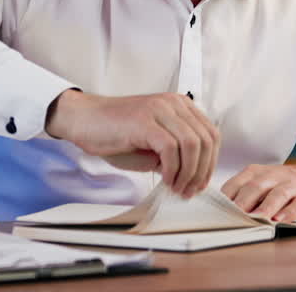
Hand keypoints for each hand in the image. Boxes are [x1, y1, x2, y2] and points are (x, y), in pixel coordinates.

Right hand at [45, 89, 218, 197]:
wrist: (84, 120)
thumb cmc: (115, 133)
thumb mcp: (153, 144)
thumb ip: (175, 154)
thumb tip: (193, 176)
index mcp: (179, 105)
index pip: (211, 134)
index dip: (210, 163)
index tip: (200, 183)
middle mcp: (173, 103)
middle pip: (206, 139)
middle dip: (202, 171)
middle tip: (189, 190)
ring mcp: (159, 109)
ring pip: (192, 144)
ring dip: (188, 173)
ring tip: (176, 188)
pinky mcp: (145, 121)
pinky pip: (171, 148)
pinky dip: (173, 169)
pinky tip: (165, 179)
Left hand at [221, 162, 295, 221]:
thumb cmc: (283, 187)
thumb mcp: (264, 185)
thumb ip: (245, 195)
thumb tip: (221, 213)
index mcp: (258, 172)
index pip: (238, 182)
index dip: (227, 196)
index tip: (217, 211)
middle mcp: (276, 175)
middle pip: (256, 186)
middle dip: (244, 201)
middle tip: (233, 217)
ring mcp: (294, 185)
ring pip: (278, 194)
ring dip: (266, 206)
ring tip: (257, 218)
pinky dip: (289, 212)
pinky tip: (281, 220)